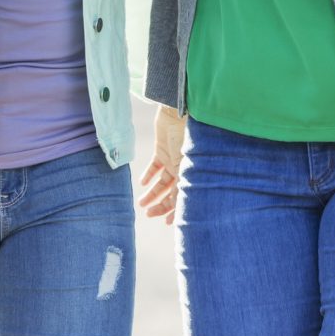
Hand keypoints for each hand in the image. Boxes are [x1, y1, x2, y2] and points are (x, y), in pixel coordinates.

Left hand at [139, 105, 184, 223]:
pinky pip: (155, 166)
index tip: (168, 223)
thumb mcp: (187, 163)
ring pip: (161, 182)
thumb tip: (181, 206)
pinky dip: (149, 175)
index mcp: (193, 172)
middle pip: (172, 192)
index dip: (177, 211)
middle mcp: (183, 168)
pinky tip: (142, 184)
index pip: (184, 196)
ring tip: (142, 204)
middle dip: (161, 205)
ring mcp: (172, 158)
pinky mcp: (162, 149)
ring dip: (152, 193)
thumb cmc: (189, 136)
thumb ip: (184, 183)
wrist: (179, 111)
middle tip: (149, 215)